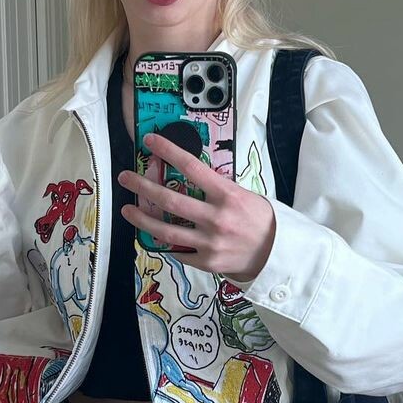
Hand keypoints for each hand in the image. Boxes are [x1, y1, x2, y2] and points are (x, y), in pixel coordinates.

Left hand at [118, 131, 275, 283]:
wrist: (276, 254)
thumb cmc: (260, 220)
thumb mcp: (245, 195)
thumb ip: (217, 188)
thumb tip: (190, 175)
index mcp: (227, 195)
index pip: (191, 167)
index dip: (168, 151)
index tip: (151, 141)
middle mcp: (216, 218)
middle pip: (170, 199)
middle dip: (143, 186)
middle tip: (126, 178)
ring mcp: (209, 242)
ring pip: (165, 230)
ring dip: (142, 219)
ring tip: (127, 210)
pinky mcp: (206, 261)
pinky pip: (177, 251)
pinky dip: (164, 242)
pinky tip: (152, 235)